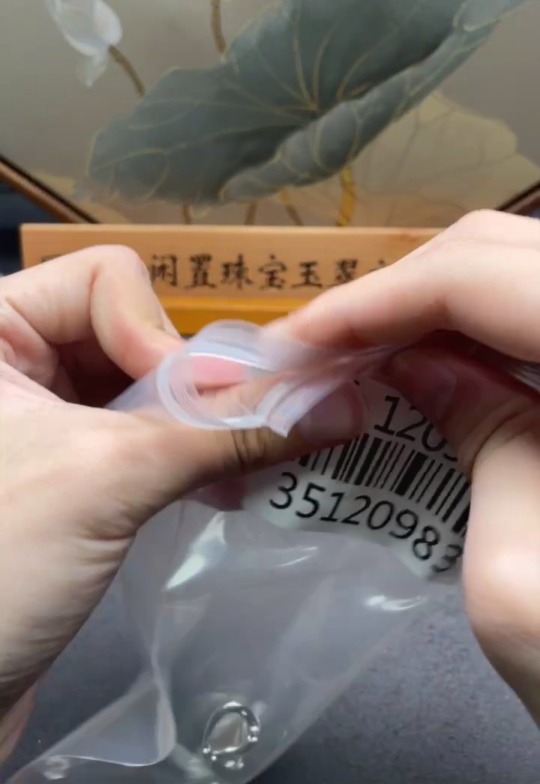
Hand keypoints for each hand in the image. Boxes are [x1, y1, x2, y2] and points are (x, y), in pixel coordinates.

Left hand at [0, 247, 364, 758]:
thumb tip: (340, 400)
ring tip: (237, 469)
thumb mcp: (111, 479)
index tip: (180, 411)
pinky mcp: (59, 466)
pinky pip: (136, 433)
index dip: (154, 334)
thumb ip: (227, 430)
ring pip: (141, 385)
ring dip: (196, 425)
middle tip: (235, 438)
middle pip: (131, 328)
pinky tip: (218, 486)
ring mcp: (32, 414)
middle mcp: (8, 358)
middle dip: (188, 386)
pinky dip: (180, 455)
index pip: (104, 279)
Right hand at [271, 210, 539, 723]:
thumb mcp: (520, 583)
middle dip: (399, 294)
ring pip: (523, 271)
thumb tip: (416, 359)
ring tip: (362, 352)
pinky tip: (433, 365)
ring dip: (435, 304)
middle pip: (504, 254)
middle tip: (320, 350)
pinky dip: (479, 327)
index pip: (486, 280)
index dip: (378, 299)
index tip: (296, 342)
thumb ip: (479, 442)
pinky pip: (536, 315)